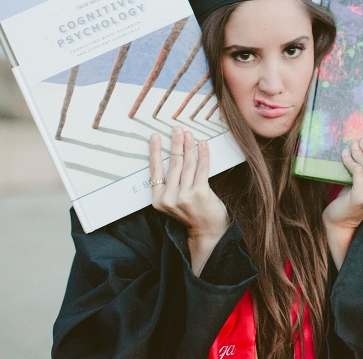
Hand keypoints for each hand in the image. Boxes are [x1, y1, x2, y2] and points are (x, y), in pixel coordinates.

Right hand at [149, 126, 228, 274]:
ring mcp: (184, 196)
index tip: (155, 136)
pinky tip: (203, 144)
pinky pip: (202, 168)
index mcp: (158, 199)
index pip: (155, 170)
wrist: (207, 232)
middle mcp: (168, 198)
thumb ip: (171, 184)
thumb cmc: (192, 214)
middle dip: (176, 143)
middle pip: (172, 164)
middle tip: (177, 129)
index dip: (155, 151)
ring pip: (187, 164)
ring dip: (189, 146)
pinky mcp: (200, 193)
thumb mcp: (174, 201)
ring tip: (189, 134)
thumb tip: (175, 155)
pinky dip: (203, 154)